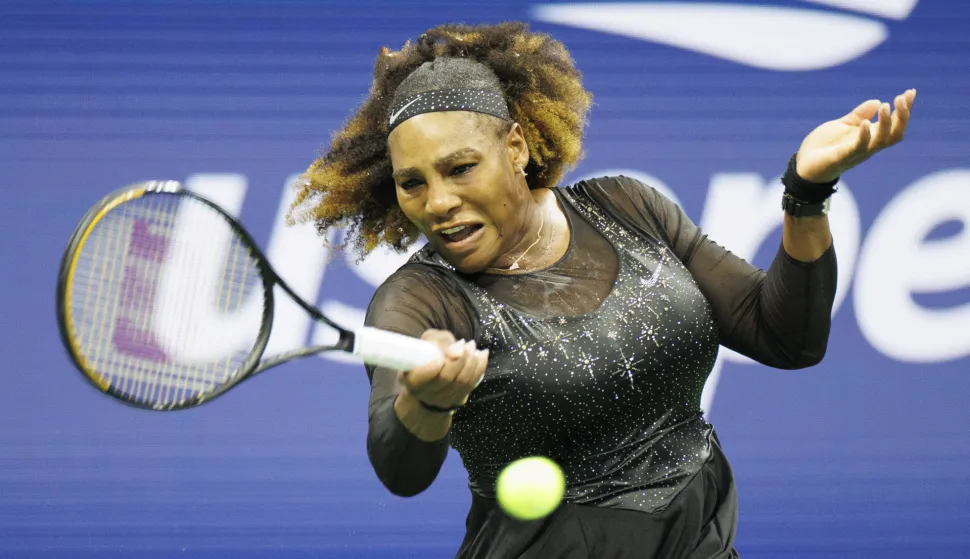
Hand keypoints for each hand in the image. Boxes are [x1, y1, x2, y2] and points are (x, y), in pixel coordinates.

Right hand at [399, 329, 488, 409]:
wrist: (433, 375)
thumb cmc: (428, 353)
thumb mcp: (428, 341)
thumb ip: (439, 342)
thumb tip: (458, 349)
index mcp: (412, 380)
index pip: (419, 378)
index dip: (431, 368)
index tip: (440, 356)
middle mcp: (426, 393)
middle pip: (446, 378)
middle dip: (460, 359)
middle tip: (466, 343)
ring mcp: (443, 399)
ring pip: (462, 382)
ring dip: (471, 362)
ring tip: (472, 346)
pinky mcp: (458, 399)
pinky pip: (472, 384)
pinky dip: (480, 367)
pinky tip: (482, 354)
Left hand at [795, 89, 916, 182]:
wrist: (804, 165)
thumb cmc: (824, 146)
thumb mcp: (842, 125)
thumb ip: (858, 115)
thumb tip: (876, 101)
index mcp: (870, 137)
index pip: (895, 124)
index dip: (905, 110)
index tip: (911, 92)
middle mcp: (869, 146)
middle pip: (895, 134)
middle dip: (902, 116)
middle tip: (901, 98)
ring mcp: (857, 153)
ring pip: (881, 141)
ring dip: (886, 123)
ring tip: (885, 105)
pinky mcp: (842, 157)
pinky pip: (858, 148)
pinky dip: (864, 136)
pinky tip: (865, 123)